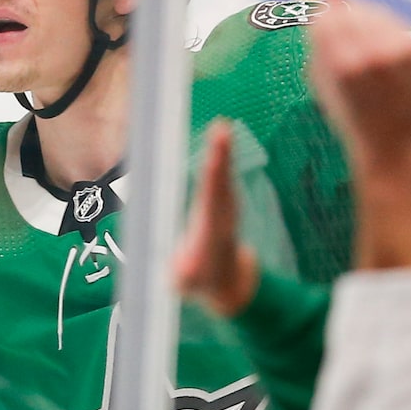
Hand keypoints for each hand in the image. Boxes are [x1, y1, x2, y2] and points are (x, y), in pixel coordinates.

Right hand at [176, 121, 260, 317]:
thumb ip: (186, 274)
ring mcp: (224, 205)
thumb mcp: (189, 282)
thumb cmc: (199, 279)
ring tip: (222, 126)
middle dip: (220, 157)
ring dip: (222, 149)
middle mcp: (222, 215)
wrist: (225, 278)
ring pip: (223, 173)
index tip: (214, 163)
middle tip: (222, 132)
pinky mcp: (222, 197)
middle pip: (220, 182)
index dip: (212, 182)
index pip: (211, 203)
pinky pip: (221, 170)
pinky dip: (221, 150)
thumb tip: (184, 270)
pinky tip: (221, 130)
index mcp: (212, 234)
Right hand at [304, 4, 410, 181]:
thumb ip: (318, 43)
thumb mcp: (322, 85)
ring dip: (368, 22)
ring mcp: (400, 55)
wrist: (394, 147)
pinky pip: (400, 28)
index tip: (326, 23)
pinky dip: (390, 33)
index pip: (328, 18)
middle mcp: (373, 56)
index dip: (325, 18)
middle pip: (353, 11)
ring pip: (378, 14)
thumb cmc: (353, 118)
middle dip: (346, 16)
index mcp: (342, 65)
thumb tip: (324, 1)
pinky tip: (386, 54)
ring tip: (367, 48)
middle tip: (347, 33)